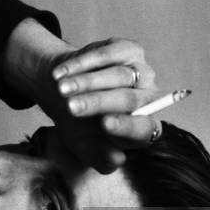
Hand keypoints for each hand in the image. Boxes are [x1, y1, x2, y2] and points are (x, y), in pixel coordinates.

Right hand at [2, 20, 159, 172]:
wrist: (65, 93)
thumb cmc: (79, 126)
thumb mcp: (86, 147)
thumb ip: (100, 158)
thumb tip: (117, 160)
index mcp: (144, 127)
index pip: (143, 128)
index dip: (125, 127)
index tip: (104, 124)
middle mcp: (148, 98)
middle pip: (128, 100)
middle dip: (97, 103)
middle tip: (71, 107)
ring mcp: (139, 71)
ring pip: (117, 75)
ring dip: (86, 82)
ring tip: (61, 89)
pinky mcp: (125, 49)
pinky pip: (107, 54)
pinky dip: (81, 63)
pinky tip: (61, 73)